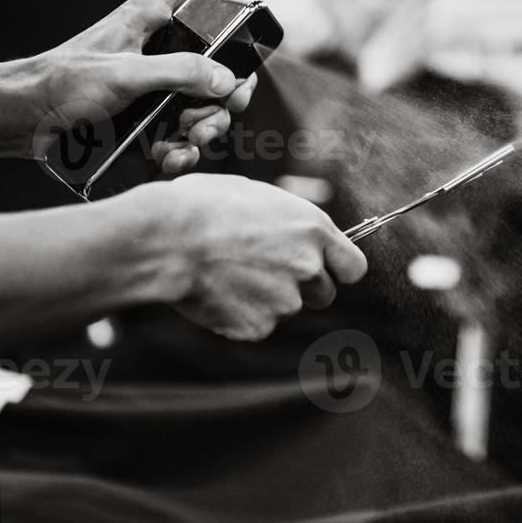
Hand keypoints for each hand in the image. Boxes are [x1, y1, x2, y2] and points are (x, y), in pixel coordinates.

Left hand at [31, 0, 257, 175]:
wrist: (23, 123)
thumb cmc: (59, 85)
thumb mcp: (125, 75)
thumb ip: (180, 73)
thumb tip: (225, 80)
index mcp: (148, 17)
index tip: (233, 12)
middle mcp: (157, 46)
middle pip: (214, 51)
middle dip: (228, 83)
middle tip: (228, 104)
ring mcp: (154, 82)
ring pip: (204, 98)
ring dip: (208, 124)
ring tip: (193, 139)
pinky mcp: (147, 116)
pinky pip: (182, 131)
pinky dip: (183, 148)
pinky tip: (172, 157)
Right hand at [135, 174, 368, 340]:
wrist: (167, 239)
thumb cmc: (202, 206)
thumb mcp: (255, 195)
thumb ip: (286, 220)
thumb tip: (290, 228)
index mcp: (313, 229)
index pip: (354, 267)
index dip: (338, 270)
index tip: (325, 270)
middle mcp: (307, 267)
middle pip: (323, 294)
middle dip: (300, 288)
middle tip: (261, 273)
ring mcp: (285, 301)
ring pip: (285, 310)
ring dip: (265, 300)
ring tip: (227, 276)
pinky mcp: (257, 327)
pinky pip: (255, 326)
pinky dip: (238, 317)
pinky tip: (214, 293)